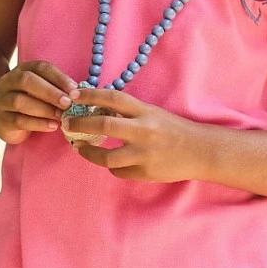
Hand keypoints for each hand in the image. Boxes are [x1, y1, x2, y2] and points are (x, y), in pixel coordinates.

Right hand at [0, 61, 80, 143]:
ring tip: (61, 116)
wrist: (0, 116)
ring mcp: (2, 100)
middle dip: (50, 92)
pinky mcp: (2, 120)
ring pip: (20, 101)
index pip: (41, 67)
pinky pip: (18, 120)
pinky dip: (38, 123)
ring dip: (44, 109)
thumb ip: (56, 88)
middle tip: (67, 103)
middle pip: (27, 81)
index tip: (75, 89)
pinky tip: (53, 126)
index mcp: (22, 69)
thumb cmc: (30, 100)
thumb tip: (79, 93)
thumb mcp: (41, 89)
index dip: (59, 77)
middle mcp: (9, 82)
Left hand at [63, 87, 199, 182]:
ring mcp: (144, 154)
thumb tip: (97, 109)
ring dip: (88, 152)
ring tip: (79, 148)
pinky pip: (118, 171)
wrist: (200, 151)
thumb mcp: (153, 113)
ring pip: (107, 157)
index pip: (113, 98)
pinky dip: (110, 166)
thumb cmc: (174, 129)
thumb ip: (129, 112)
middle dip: (80, 125)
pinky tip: (108, 161)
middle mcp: (144, 131)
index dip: (90, 95)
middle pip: (104, 126)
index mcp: (145, 111)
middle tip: (67, 124)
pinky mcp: (145, 172)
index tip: (73, 95)